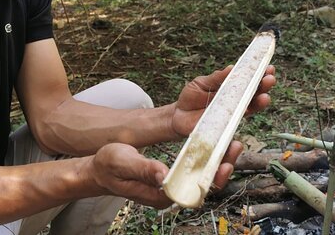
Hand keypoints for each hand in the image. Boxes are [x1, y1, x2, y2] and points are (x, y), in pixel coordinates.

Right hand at [91, 141, 244, 208]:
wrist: (99, 170)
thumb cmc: (109, 166)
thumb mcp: (123, 162)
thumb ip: (143, 169)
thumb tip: (163, 175)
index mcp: (160, 194)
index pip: (194, 191)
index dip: (212, 177)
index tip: (225, 162)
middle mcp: (170, 193)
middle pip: (204, 183)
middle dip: (223, 165)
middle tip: (235, 145)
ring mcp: (172, 185)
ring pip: (202, 176)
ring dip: (218, 159)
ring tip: (231, 142)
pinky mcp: (173, 176)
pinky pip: (195, 168)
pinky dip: (207, 155)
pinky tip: (215, 140)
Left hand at [170, 65, 275, 138]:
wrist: (178, 115)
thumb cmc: (191, 97)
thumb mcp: (201, 83)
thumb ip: (216, 78)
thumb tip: (232, 67)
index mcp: (232, 89)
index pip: (249, 82)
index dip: (260, 75)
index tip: (269, 68)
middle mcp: (235, 103)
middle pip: (254, 95)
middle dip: (263, 87)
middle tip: (270, 79)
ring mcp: (230, 117)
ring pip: (249, 111)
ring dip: (258, 104)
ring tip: (265, 97)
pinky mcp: (222, 130)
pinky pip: (233, 131)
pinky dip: (237, 133)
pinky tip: (243, 126)